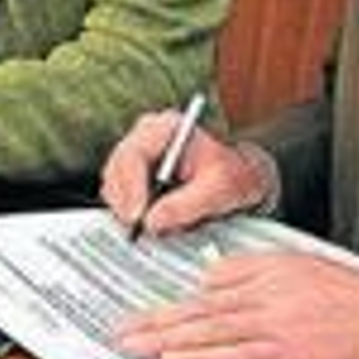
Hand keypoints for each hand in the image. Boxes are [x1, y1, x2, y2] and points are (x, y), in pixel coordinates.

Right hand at [99, 109, 265, 236]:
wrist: (244, 175)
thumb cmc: (235, 174)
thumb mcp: (219, 190)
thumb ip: (186, 205)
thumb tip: (151, 222)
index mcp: (166, 128)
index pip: (134, 154)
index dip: (131, 187)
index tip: (138, 216)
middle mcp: (146, 135)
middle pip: (117, 168)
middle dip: (125, 202)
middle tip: (137, 230)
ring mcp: (138, 152)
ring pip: (114, 182)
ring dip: (127, 208)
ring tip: (154, 226)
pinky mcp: (136, 172)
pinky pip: (120, 192)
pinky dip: (130, 209)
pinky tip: (150, 221)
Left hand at [116, 252, 358, 358]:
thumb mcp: (307, 267)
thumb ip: (259, 270)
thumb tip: (214, 280)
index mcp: (271, 265)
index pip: (213, 279)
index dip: (178, 297)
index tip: (148, 307)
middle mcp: (266, 288)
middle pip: (200, 303)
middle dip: (156, 317)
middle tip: (121, 328)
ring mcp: (274, 319)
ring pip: (208, 327)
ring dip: (166, 337)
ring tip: (134, 345)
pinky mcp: (287, 349)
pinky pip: (234, 354)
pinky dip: (201, 356)